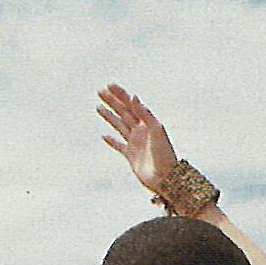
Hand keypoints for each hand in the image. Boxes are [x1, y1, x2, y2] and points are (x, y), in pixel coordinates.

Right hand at [97, 84, 178, 198]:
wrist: (166, 178)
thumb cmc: (165, 154)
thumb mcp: (156, 130)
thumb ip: (144, 113)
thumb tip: (133, 96)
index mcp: (147, 123)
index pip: (132, 105)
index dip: (121, 95)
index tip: (109, 86)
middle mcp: (141, 131)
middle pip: (124, 113)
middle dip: (113, 102)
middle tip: (100, 92)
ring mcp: (135, 143)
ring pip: (120, 126)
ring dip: (110, 116)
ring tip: (98, 107)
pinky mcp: (131, 156)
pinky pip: (119, 146)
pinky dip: (111, 141)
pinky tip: (104, 136)